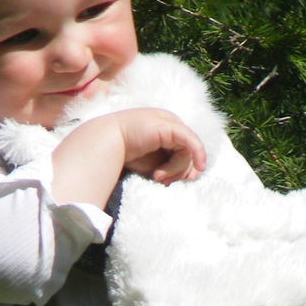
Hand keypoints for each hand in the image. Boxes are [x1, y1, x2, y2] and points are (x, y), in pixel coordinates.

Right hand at [51, 109, 205, 209]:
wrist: (106, 144)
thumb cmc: (124, 155)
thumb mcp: (151, 165)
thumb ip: (171, 169)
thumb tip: (193, 175)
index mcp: (163, 131)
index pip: (183, 151)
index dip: (181, 169)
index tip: (170, 183)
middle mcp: (168, 124)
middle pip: (187, 152)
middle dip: (179, 171)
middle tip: (162, 181)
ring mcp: (169, 122)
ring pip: (188, 150)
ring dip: (175, 169)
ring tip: (157, 176)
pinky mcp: (170, 126)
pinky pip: (191, 141)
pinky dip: (198, 154)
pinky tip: (199, 166)